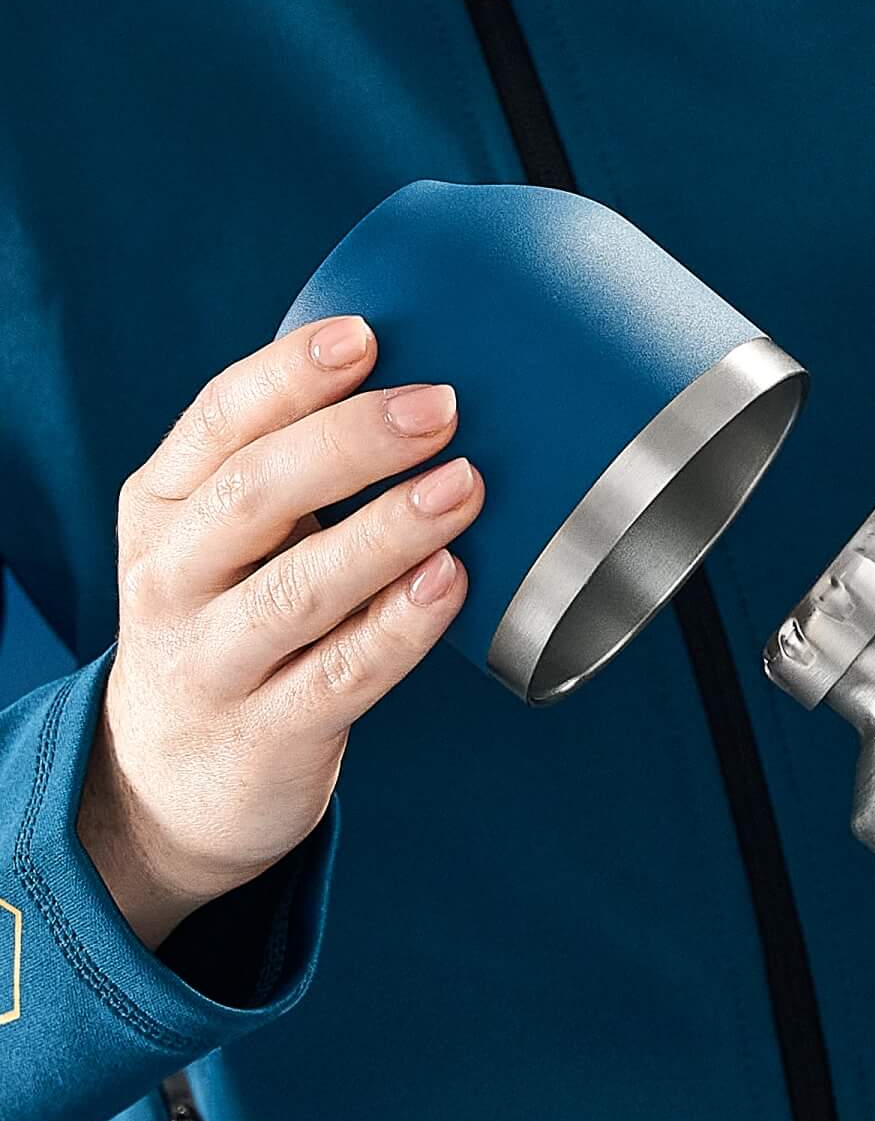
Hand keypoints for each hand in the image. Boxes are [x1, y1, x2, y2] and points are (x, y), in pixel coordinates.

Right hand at [75, 316, 481, 948]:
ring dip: (388, 530)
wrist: (166, 785)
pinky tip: (450, 582)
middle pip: (256, 492)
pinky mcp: (268, 734)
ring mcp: (214, 661)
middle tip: (440, 406)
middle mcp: (174, 578)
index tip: (366, 335)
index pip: (219, 422)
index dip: (290, 375)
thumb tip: (418, 389)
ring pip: (300, 586)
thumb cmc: (228, 628)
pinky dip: (400, 627)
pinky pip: (343, 673)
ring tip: (464, 486)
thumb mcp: (223, 541)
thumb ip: (292, 474)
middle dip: (352, 441)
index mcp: (164, 507)